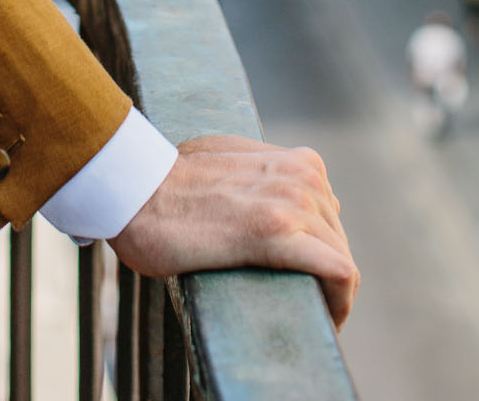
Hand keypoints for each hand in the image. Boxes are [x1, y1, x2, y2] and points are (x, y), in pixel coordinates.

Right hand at [110, 134, 357, 328]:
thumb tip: (274, 193)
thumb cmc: (170, 180)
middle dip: (324, 274)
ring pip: (342, 259)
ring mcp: (293, 201)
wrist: (136, 191)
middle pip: (338, 240)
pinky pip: (339, 272)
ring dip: (331, 293)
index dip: (320, 250)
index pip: (331, 216)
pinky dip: (341, 302)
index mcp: (296, 160)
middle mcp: (302, 175)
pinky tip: (326, 321)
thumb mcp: (228, 157)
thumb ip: (261, 173)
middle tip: (302, 303)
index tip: (303, 276)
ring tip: (307, 315)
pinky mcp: (278, 233)